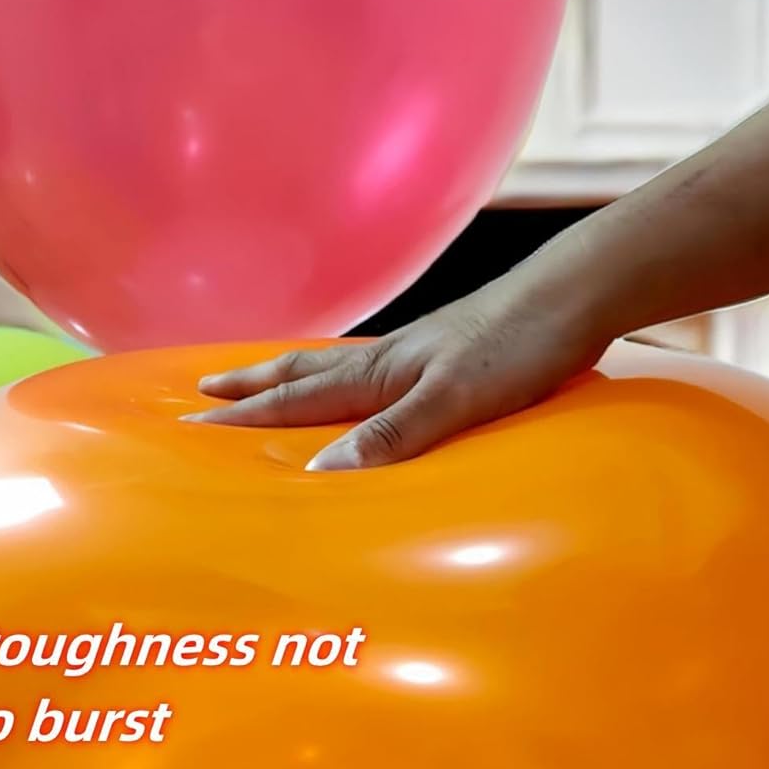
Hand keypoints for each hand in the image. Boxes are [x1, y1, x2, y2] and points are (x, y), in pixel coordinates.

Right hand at [184, 227, 615, 470]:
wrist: (576, 296)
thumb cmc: (519, 344)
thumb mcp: (454, 400)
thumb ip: (393, 436)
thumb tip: (320, 473)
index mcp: (380, 373)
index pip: (296, 400)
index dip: (245, 418)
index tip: (192, 430)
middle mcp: (388, 361)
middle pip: (303, 373)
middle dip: (250, 388)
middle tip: (202, 395)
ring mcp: (414, 355)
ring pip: (333, 368)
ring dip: (289, 377)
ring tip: (257, 382)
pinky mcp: (445, 358)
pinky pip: (371, 372)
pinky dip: (341, 378)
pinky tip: (353, 388)